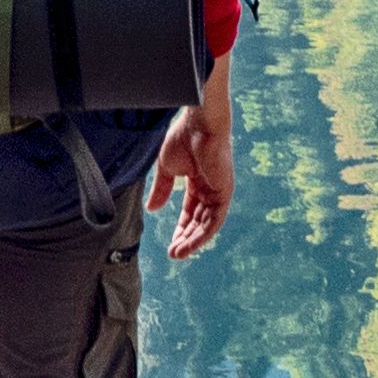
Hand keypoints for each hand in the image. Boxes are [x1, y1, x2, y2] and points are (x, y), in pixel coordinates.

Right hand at [149, 70, 234, 262]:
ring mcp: (219, 192)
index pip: (190, 211)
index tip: (170, 243)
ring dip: (193, 241)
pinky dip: (204, 234)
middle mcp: (210, 189)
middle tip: (173, 253)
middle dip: (186, 238)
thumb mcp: (166, 168)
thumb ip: (161, 189)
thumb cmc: (183, 137)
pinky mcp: (225, 193)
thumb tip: (152, 209)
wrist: (199, 124)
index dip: (180, 228)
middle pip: (199, 221)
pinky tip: (191, 244)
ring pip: (207, 225)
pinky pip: (215, 221)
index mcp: (198, 181)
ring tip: (178, 253)